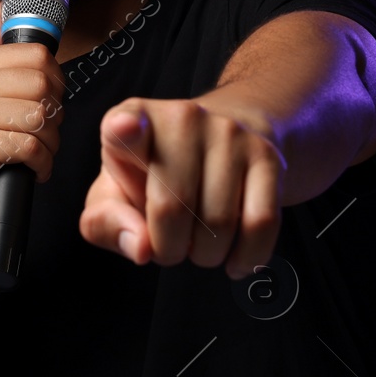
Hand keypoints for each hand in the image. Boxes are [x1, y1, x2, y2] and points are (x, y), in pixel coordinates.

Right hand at [0, 0, 64, 235]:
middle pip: (41, 85)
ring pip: (39, 117)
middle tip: (42, 135)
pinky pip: (30, 145)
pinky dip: (42, 163)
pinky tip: (34, 169)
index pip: (37, 56)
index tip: (45, 106)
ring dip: (50, 143)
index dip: (55, 84)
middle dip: (54, 117)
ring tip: (37, 154)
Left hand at [78, 97, 284, 278]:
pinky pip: (261, 224)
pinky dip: (247, 257)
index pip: (124, 123)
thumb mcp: (116, 195)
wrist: (225, 143)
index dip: (124, 129)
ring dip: (207, 255)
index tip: (124, 128)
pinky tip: (235, 259)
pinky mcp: (268, 156)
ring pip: (219, 224)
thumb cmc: (158, 175)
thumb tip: (141, 247)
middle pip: (172, 208)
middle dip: (169, 249)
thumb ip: (108, 224)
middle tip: (170, 243)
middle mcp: (182, 118)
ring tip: (199, 241)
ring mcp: (230, 133)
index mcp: (133, 122)